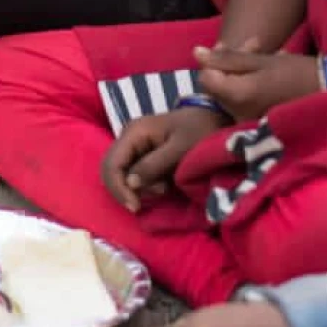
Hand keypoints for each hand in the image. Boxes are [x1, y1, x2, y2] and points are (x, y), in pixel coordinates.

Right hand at [102, 106, 225, 212]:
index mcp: (135, 132)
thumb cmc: (200, 131)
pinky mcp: (144, 154)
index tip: (136, 207)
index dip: (118, 188)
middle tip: (148, 202)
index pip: (111, 164)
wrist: (215, 119)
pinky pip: (134, 174)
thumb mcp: (180, 149)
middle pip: (111, 170)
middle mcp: (129, 137)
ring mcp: (136, 145)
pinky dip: (145, 185)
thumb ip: (155, 165)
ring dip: (138, 189)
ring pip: (122, 174)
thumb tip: (130, 183)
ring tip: (164, 189)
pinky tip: (164, 186)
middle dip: (126, 190)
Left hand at [194, 45, 318, 121]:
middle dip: (230, 62)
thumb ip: (226, 58)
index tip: (229, 48)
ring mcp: (247, 122)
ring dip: (242, 70)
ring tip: (264, 52)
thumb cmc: (296, 72)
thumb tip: (194, 53)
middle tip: (252, 46)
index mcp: (237, 96)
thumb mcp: (261, 60)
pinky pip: (245, 100)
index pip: (205, 78)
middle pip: (219, 85)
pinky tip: (268, 69)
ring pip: (232, 91)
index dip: (214, 61)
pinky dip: (251, 83)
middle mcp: (238, 115)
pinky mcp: (258, 124)